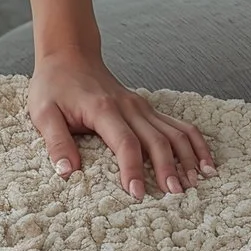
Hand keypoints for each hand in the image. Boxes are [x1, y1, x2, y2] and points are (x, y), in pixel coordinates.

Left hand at [27, 51, 214, 196]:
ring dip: (188, 158)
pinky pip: (179, 125)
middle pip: (157, 140)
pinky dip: (196, 143)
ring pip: (174, 132)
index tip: (137, 193)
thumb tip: (66, 172)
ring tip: (197, 183)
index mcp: (103, 109)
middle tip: (174, 195)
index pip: (125, 142)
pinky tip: (207, 163)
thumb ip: (56, 142)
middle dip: (168, 169)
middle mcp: (129, 107)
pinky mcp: (148, 109)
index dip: (133, 168)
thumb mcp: (43, 112)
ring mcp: (142, 107)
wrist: (69, 55)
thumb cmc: (54, 85)